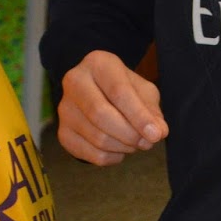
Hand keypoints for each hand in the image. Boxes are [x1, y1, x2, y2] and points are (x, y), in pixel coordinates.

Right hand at [57, 51, 167, 165]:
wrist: (96, 91)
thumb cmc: (122, 88)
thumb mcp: (141, 90)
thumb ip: (151, 110)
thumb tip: (158, 132)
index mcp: (97, 63)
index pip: (118, 91)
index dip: (139, 116)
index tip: (156, 134)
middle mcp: (74, 81)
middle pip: (101, 115)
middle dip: (130, 134)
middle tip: (148, 142)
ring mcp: (65, 108)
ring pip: (98, 138)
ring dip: (124, 147)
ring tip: (135, 141)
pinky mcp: (63, 133)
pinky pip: (92, 155)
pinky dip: (112, 157)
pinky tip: (119, 147)